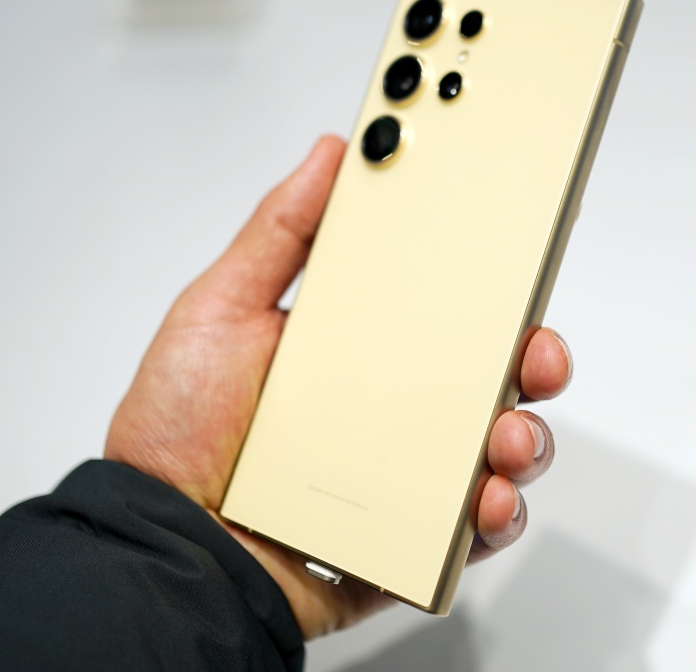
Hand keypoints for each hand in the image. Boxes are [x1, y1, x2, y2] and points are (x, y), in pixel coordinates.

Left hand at [104, 136, 571, 636]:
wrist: (160, 546)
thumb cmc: (176, 432)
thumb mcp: (220, 310)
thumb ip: (281, 231)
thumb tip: (333, 150)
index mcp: (361, 348)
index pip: (446, 304)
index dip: (493, 279)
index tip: (523, 248)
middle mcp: (395, 408)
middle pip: (494, 373)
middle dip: (535, 356)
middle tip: (535, 350)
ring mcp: (409, 476)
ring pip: (503, 446)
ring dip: (526, 436)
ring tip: (504, 438)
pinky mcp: (412, 541)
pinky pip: (478, 527)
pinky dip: (497, 512)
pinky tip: (483, 499)